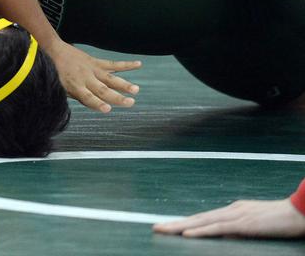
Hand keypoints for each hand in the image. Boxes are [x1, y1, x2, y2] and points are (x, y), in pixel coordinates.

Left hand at [47, 40, 140, 112]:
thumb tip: (86, 104)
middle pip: (103, 90)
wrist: (52, 51)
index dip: (97, 104)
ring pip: (110, 78)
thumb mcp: (58, 88)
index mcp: (75, 87)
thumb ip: (73, 97)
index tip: (107, 109)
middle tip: (130, 103)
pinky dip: (126, 65)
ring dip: (124, 84)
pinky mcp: (96, 62)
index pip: (88, 98)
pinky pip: (113, 64)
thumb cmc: (55, 74)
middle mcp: (85, 79)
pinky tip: (139, 64)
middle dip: (117, 97)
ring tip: (136, 90)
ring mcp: (92, 70)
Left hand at [153, 198, 304, 238]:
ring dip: (180, 227)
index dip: (185, 223)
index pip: (203, 218)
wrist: (301, 211)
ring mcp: (236, 216)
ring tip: (163, 230)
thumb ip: (240, 228)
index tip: (168, 226)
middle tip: (155, 228)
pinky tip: (187, 235)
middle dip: (175, 224)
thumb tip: (226, 235)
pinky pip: (218, 229)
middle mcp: (230, 210)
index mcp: (233, 210)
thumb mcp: (256, 223)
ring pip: (202, 222)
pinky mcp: (244, 224)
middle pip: (197, 218)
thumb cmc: (282, 219)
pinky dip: (200, 232)